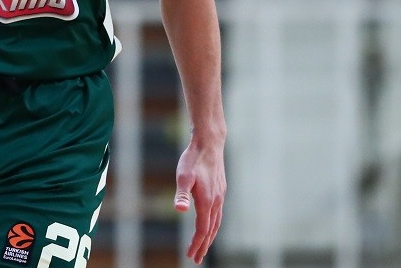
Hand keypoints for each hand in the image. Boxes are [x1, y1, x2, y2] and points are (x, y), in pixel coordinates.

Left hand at [173, 134, 225, 263]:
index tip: (191, 255)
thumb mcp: (183, 176)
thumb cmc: (193, 159)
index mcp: (207, 201)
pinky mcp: (220, 190)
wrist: (209, 144)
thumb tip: (180, 210)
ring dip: (209, 236)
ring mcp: (219, 196)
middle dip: (203, 245)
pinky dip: (213, 224)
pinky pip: (218, 213)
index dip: (197, 243)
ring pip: (216, 222)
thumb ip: (181, 194)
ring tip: (202, 246)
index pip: (203, 229)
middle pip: (211, 230)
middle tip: (196, 258)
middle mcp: (216, 201)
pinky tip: (209, 224)